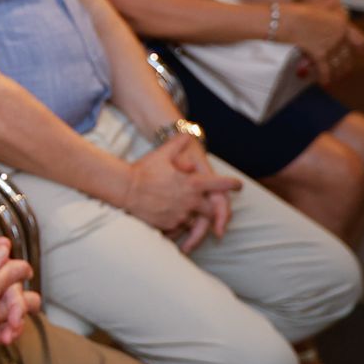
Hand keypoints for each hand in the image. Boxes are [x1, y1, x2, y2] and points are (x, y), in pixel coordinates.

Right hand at [122, 135, 241, 235]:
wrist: (124, 189)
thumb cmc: (144, 170)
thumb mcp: (162, 153)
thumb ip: (179, 143)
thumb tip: (189, 134)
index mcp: (192, 184)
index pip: (220, 185)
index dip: (232, 184)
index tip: (238, 185)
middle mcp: (190, 201)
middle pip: (210, 210)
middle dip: (210, 209)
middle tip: (207, 207)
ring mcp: (180, 215)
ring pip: (194, 221)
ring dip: (192, 217)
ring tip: (182, 212)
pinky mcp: (168, 225)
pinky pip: (179, 229)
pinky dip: (178, 225)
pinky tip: (171, 219)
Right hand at [279, 2, 363, 83]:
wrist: (289, 19)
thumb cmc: (300, 11)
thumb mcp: (319, 6)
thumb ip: (329, 7)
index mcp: (342, 24)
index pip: (360, 40)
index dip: (361, 49)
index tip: (360, 53)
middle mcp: (339, 36)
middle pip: (348, 54)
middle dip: (346, 64)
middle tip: (345, 69)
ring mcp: (330, 46)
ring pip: (338, 64)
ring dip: (337, 72)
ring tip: (335, 77)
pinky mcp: (319, 55)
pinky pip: (325, 70)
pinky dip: (324, 77)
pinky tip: (324, 81)